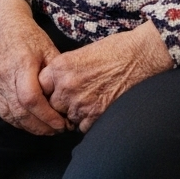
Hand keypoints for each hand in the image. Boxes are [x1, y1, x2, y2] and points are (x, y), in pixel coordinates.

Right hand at [0, 0, 67, 135]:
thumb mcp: (48, 49)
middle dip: (42, 126)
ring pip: (11, 116)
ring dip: (32, 128)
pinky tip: (33, 123)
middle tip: (59, 130)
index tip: (62, 123)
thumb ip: (56, 74)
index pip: (31, 97)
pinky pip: (4, 113)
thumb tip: (70, 98)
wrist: (1, 27)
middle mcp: (5, 75)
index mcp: (21, 63)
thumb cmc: (28, 36)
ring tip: (49, 130)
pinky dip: (20, 122)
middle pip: (21, 111)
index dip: (47, 115)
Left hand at [39, 22, 171, 132]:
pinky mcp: (97, 114)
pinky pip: (83, 127)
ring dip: (75, 115)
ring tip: (90, 103)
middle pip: (52, 106)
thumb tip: (54, 86)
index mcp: (59, 67)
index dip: (47, 92)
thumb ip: (62, 71)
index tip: (54, 93)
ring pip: (68, 118)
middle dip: (61, 105)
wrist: (139, 56)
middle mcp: (66, 86)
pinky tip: (98, 110)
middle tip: (74, 100)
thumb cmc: (113, 51)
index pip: (39, 88)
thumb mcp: (79, 54)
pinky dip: (89, 122)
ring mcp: (80, 102)